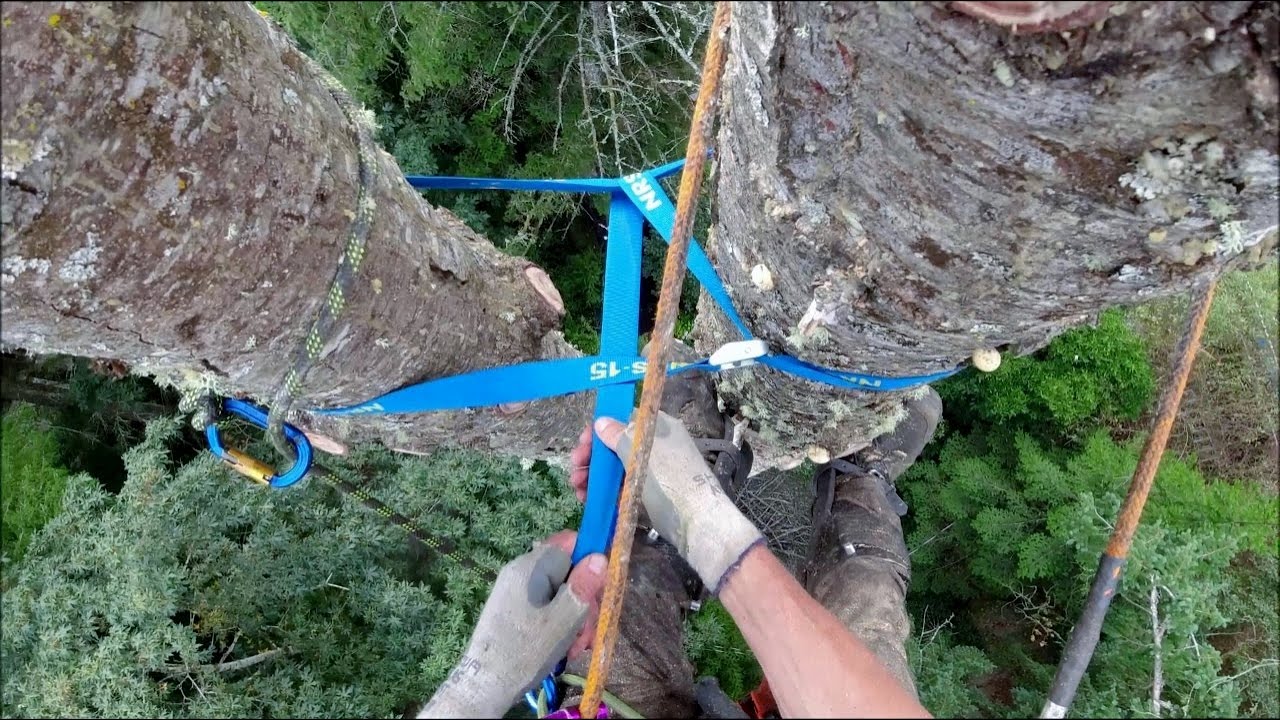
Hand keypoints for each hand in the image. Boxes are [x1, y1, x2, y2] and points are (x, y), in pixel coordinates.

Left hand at [419, 531, 605, 718]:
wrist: (485, 683)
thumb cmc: (526, 650)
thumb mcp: (564, 618)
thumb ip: (583, 585)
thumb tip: (600, 555)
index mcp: (531, 567)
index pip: (569, 542)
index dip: (590, 559)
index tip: (599, 589)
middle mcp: (520, 571)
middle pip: (566, 570)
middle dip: (583, 598)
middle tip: (588, 630)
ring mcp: (514, 589)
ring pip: (557, 591)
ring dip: (573, 615)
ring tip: (575, 645)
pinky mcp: (512, 607)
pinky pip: (544, 604)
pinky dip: (558, 622)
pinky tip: (562, 646)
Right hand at [580, 412, 763, 593]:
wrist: (699, 524)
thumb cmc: (670, 482)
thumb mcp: (640, 454)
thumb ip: (619, 436)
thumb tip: (602, 421)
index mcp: (659, 429)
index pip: (624, 420)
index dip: (600, 429)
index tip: (582, 442)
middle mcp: (656, 446)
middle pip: (616, 445)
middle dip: (592, 456)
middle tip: (574, 468)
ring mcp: (654, 472)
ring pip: (616, 467)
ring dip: (594, 475)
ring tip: (577, 488)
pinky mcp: (650, 495)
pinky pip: (622, 487)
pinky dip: (605, 491)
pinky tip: (587, 499)